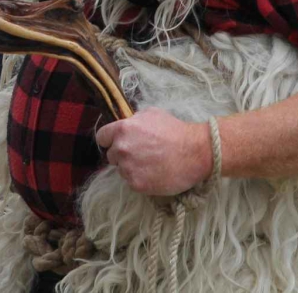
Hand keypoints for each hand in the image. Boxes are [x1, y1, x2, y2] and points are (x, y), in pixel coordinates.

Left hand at [95, 108, 211, 195]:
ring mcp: (128, 168)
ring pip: (122, 170)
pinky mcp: (137, 184)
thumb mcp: (151, 114)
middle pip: (112, 155)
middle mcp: (121, 149)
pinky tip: (155, 174)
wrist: (195, 152)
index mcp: (122, 129)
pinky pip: (132, 182)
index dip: (110, 140)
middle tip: (141, 155)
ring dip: (132, 168)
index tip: (117, 143)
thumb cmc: (175, 130)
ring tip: (151, 165)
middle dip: (123, 155)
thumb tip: (126, 124)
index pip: (101, 137)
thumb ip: (133, 120)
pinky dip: (141, 180)